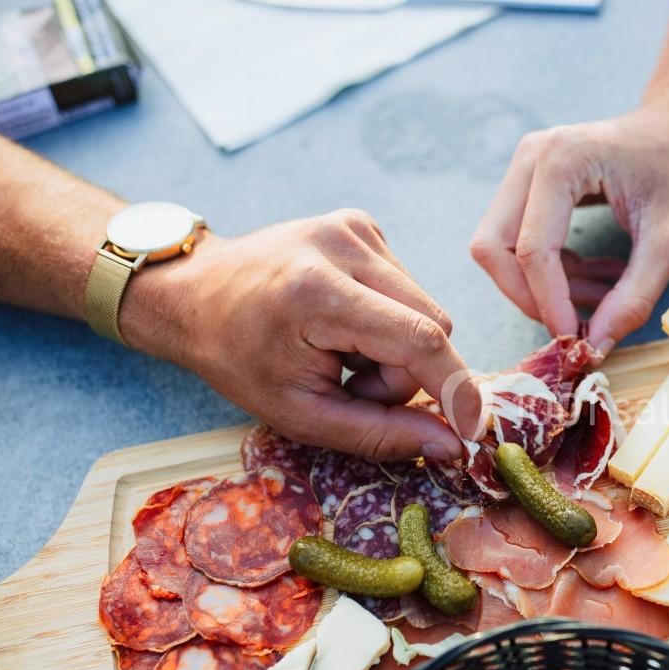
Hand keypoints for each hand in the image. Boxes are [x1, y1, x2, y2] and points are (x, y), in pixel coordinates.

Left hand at [120, 209, 483, 460]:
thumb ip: (378, 433)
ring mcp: (355, 227)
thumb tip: (451, 445)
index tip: (473, 430)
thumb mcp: (299, 414)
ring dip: (398, 349)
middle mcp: (343, 245)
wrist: (195, 293)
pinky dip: (386, 321)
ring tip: (341, 355)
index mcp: (318, 292)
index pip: (419, 338)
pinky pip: (408, 289)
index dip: (456, 388)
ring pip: (426, 309)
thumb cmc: (238, 358)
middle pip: (432, 326)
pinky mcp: (362, 224)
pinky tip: (343, 325)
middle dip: (408, 374)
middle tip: (353, 388)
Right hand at [470, 100, 668, 353]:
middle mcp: (531, 158)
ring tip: (605, 296)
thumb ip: (635, 295)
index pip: (532, 250)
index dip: (549, 304)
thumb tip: (596, 345)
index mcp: (562, 160)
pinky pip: (517, 241)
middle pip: (494, 248)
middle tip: (576, 325)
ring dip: (543, 288)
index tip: (577, 342)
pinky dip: (551, 273)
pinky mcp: (529, 183)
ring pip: (499, 248)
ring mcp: (524, 168)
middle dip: (530, 297)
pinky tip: (599, 278)